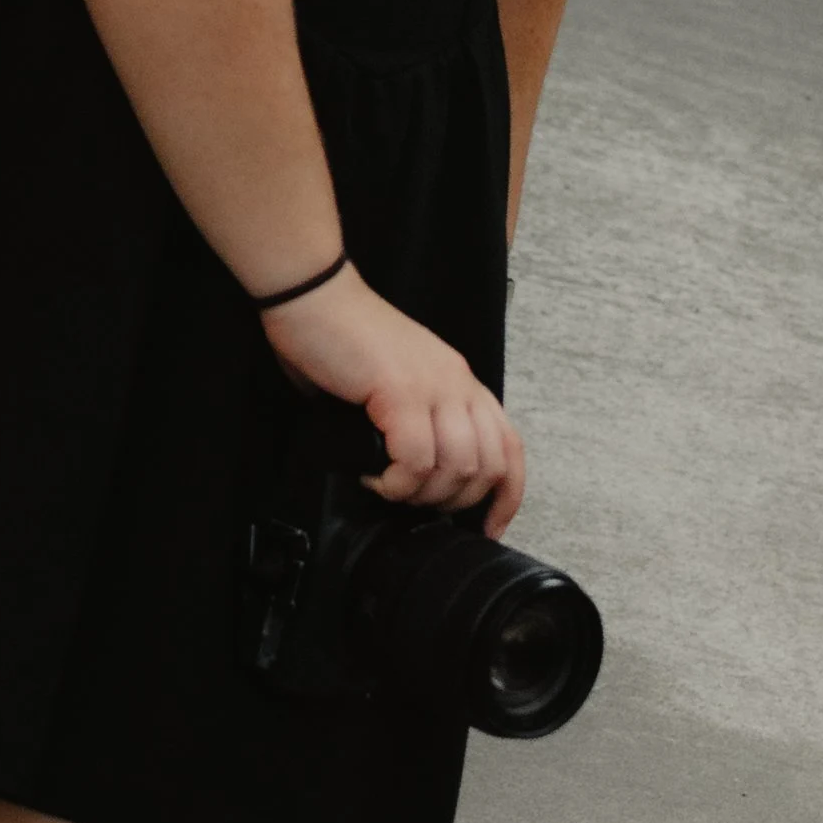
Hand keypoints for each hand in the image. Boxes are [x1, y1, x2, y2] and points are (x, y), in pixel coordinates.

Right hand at [258, 265, 525, 536]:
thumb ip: (418, 419)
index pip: (509, 446)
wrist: (314, 295)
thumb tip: (416, 474)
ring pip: (457, 468)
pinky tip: (373, 475)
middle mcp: (457, 382)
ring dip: (422, 494)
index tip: (488, 527)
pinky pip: (416, 460)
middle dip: (453, 501)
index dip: (506, 495)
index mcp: (460, 380)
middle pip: (487, 466)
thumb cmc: (342, 337)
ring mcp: (432, 386)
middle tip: (414, 501)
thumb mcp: (398, 380)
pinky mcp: (400, 392)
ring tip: (389, 486)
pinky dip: (395, 482)